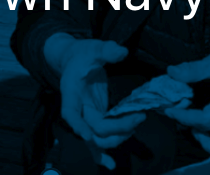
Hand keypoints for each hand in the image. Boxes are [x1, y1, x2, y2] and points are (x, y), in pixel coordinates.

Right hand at [50, 37, 145, 159]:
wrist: (75, 59)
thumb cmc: (83, 53)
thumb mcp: (93, 47)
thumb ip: (106, 49)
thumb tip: (121, 52)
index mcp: (71, 92)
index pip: (70, 112)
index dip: (77, 124)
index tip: (87, 134)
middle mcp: (78, 109)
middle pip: (93, 128)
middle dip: (116, 128)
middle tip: (138, 117)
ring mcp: (87, 116)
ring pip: (97, 138)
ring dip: (116, 139)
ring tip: (134, 129)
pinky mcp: (96, 118)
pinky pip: (98, 140)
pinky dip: (102, 154)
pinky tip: (110, 165)